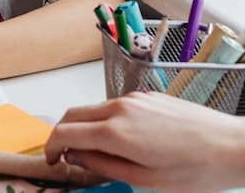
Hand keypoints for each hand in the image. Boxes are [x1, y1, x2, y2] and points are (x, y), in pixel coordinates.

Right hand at [44, 92, 244, 192]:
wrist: (232, 147)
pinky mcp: (147, 97)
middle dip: (62, 133)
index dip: (51, 147)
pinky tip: (120, 139)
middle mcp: (120, 108)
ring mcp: (134, 99)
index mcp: (115, 131)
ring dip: (84, 126)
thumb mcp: (144, 179)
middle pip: (73, 114)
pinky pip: (113, 106)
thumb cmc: (197, 168)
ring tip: (95, 151)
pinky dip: (104, 120)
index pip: (65, 132)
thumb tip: (77, 158)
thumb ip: (103, 166)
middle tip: (64, 155)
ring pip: (92, 108)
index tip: (52, 160)